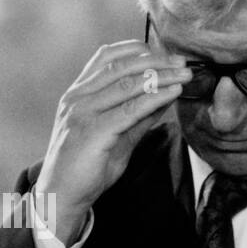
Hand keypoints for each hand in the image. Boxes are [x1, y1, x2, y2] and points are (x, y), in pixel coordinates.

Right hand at [32, 41, 189, 243]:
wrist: (60, 197)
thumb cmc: (85, 168)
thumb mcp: (115, 136)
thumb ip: (137, 116)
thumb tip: (165, 96)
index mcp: (78, 94)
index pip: (106, 57)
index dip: (137, 50)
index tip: (164, 53)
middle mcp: (77, 97)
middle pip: (121, 66)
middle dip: (156, 60)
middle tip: (183, 62)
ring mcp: (83, 112)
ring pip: (127, 84)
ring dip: (161, 76)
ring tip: (185, 74)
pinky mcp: (93, 132)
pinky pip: (130, 109)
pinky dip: (155, 98)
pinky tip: (173, 93)